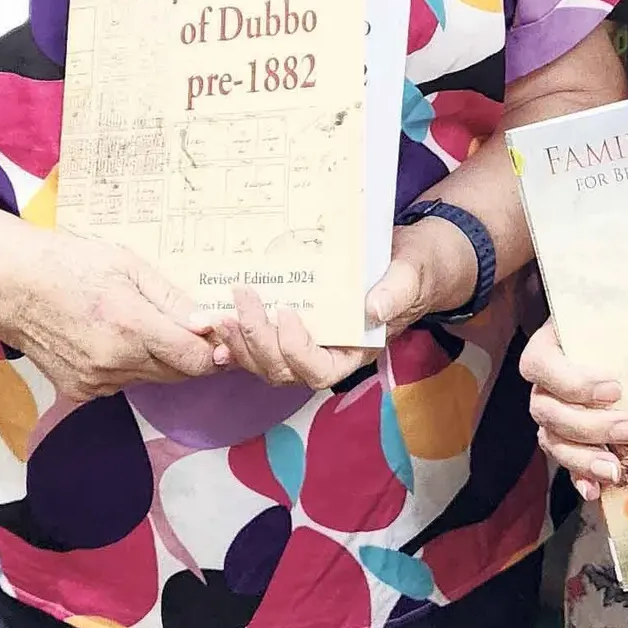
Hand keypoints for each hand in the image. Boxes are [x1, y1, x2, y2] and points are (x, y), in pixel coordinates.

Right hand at [3, 232, 219, 405]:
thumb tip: (207, 324)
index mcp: (132, 326)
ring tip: (140, 326)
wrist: (11, 287)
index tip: (218, 337)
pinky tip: (112, 340)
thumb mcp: (127, 265)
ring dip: (159, 361)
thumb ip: (171, 299)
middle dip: (190, 354)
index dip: (215, 351)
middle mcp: (116, 362)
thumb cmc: (68, 265)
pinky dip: (129, 367)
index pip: (195, 359)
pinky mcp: (81, 392)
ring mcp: (96, 382)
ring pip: (151, 380)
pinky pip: (122, 385)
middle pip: (178, 374)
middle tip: (188, 329)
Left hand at [210, 218, 473, 389]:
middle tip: (241, 299)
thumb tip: (373, 309)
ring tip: (220, 312)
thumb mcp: (412, 274)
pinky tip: (213, 324)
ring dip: (238, 343)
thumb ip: (397, 292)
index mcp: (355, 351)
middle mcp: (326, 354)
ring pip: (263, 363)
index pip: (319, 371)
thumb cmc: (414, 268)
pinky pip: (256, 344)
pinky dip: (233, 339)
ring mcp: (305, 343)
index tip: (287, 313)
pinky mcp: (288, 325)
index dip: (296, 350)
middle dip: (256, 340)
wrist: (408, 256)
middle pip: (282, 370)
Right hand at [520, 320, 627, 499]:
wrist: (622, 340)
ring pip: (551, 441)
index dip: (572, 382)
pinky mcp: (568, 439)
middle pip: (547, 412)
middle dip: (589, 425)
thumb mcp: (625, 309)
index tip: (614, 388)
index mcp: (548, 346)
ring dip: (583, 457)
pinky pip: (564, 463)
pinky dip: (578, 477)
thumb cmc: (621, 321)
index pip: (540, 366)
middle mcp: (543, 384)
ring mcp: (552, 415)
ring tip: (616, 468)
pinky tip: (594, 491)